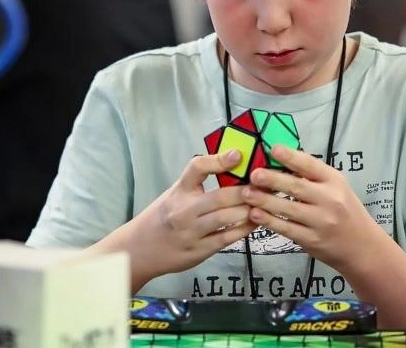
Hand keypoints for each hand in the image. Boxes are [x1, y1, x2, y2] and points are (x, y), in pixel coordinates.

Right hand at [124, 150, 255, 285]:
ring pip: (226, 218)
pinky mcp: (198, 250)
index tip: (238, 155)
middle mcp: (183, 210)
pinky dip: (244, 229)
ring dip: (249, 209)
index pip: (197, 168)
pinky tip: (255, 221)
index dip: (218, 160)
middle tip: (266, 184)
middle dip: (247, 189)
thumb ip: (198, 185)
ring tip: (265, 202)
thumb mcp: (174, 195)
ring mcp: (191, 231)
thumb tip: (233, 168)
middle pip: (220, 195)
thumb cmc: (163, 217)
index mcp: (178, 191)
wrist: (140, 249)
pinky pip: (227, 238)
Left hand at [242, 145, 385, 270]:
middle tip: (253, 174)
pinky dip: (269, 221)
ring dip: (265, 200)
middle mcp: (329, 199)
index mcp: (334, 181)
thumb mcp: (336, 188)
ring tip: (246, 193)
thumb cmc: (344, 211)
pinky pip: (287, 228)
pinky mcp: (312, 240)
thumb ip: (312, 177)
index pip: (311, 165)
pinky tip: (255, 214)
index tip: (273, 149)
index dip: (292, 157)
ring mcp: (321, 221)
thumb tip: (278, 161)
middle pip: (297, 187)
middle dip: (273, 179)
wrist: (362, 247)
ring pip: (289, 209)